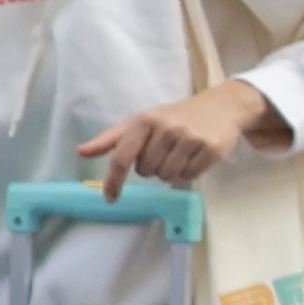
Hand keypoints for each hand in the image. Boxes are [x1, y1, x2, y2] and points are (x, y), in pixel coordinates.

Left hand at [78, 80, 283, 189]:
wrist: (222, 106)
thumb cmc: (175, 116)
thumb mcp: (142, 122)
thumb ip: (111, 139)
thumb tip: (81, 151)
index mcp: (144, 121)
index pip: (122, 157)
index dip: (113, 181)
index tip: (110, 198)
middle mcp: (167, 128)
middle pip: (147, 171)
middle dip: (152, 167)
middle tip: (164, 152)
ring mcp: (190, 138)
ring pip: (168, 176)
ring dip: (170, 172)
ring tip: (179, 154)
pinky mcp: (210, 149)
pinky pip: (189, 176)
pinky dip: (189, 172)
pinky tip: (194, 157)